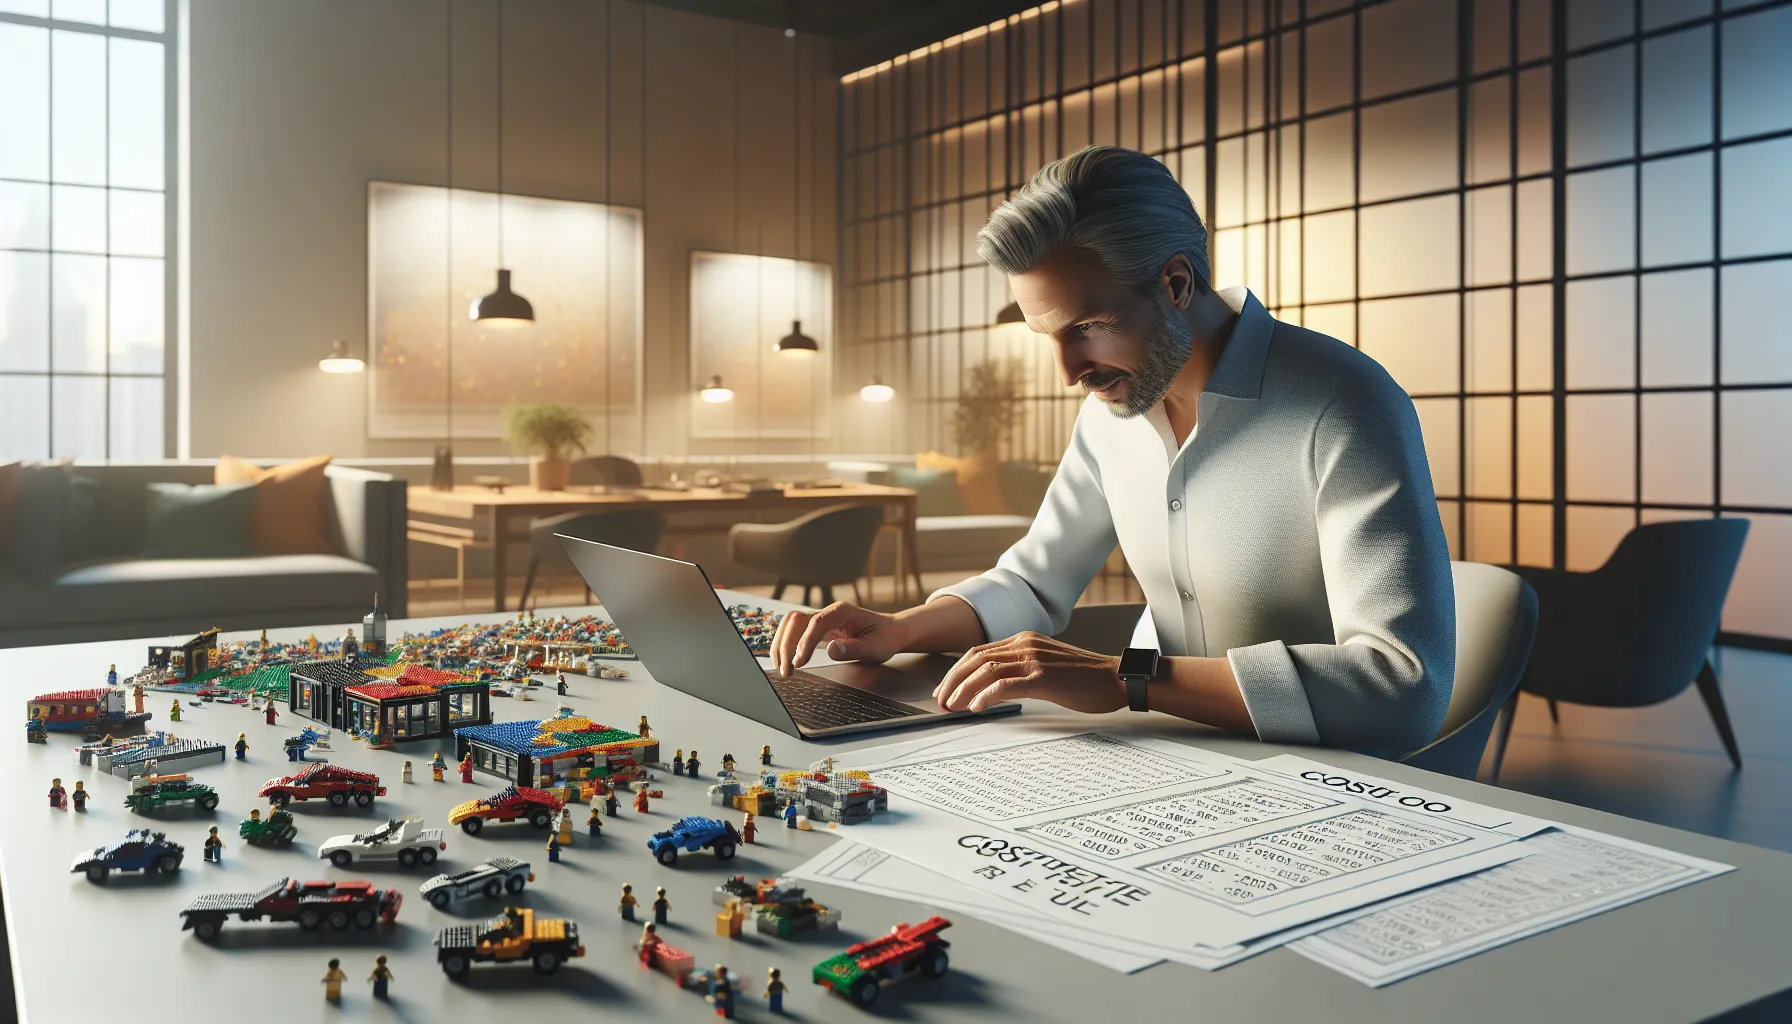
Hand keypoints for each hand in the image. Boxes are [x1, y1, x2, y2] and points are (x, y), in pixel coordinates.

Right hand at [771, 602, 909, 676]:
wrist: (891, 632)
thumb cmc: (885, 637)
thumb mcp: (875, 647)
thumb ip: (853, 649)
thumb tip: (831, 650)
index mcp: (842, 612)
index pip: (816, 624)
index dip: (804, 643)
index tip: (799, 662)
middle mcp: (828, 612)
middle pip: (796, 621)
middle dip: (786, 645)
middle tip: (786, 670)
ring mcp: (821, 619)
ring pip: (791, 625)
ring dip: (782, 644)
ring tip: (782, 668)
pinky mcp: (818, 629)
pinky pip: (796, 632)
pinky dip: (786, 645)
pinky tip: (785, 660)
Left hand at [934, 632, 1126, 713]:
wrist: (1118, 678)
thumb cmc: (1086, 678)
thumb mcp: (1047, 666)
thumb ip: (1022, 670)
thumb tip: (993, 690)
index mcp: (1025, 639)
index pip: (980, 652)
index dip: (957, 670)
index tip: (946, 689)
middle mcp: (1026, 644)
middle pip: (976, 658)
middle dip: (952, 680)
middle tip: (941, 701)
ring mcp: (1034, 659)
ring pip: (986, 670)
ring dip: (963, 689)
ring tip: (952, 706)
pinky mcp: (1044, 677)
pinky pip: (1005, 684)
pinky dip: (985, 695)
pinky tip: (977, 707)